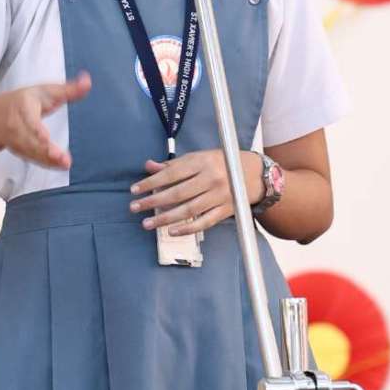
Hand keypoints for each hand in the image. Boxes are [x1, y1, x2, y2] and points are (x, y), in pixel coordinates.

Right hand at [0, 72, 91, 168]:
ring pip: (33, 153)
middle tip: (63, 159)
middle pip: (31, 141)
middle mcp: (18, 127)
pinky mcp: (22, 152)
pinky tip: (61, 165)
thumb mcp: (46, 91)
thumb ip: (69, 89)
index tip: (45, 138)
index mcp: (23, 108)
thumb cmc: (26, 101)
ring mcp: (18, 141)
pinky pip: (35, 160)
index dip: (36, 130)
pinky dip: (48, 164)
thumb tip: (88, 81)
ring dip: (49, 160)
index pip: (29, 121)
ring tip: (65, 163)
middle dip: (45, 151)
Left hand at [129, 149, 264, 234]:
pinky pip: (204, 222)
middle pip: (177, 193)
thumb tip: (149, 166)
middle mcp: (212, 178)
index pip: (171, 173)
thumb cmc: (222, 163)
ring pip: (188, 210)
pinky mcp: (226, 210)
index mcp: (202, 161)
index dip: (151, 182)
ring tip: (147, 224)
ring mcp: (220, 196)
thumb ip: (173, 164)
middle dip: (153, 201)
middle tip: (134, 208)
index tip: (134, 190)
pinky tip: (172, 232)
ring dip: (165, 218)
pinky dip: (188, 229)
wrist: (255, 173)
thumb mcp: (199, 158)